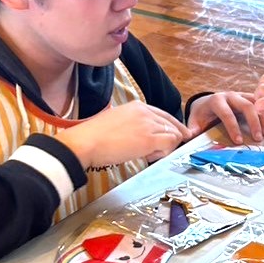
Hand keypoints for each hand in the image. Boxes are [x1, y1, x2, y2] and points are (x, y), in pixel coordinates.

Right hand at [56, 100, 191, 167]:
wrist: (86, 142)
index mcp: (137, 106)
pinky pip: (170, 145)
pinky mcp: (150, 139)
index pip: (164, 115)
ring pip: (173, 135)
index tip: (177, 136)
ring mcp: (149, 125)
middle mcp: (146, 112)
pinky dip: (164, 153)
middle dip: (171, 139)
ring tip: (147, 155)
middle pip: (172, 124)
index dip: (172, 127)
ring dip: (164, 148)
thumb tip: (142, 136)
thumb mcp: (117, 121)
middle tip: (163, 151)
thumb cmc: (95, 136)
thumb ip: (134, 124)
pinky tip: (149, 156)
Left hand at [187, 91, 263, 143]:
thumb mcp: (194, 121)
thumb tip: (189, 136)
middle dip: (253, 122)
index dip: (233, 127)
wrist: (206, 103)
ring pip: (256, 103)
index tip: (239, 141)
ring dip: (262, 119)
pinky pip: (260, 104)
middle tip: (258, 138)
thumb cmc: (201, 115)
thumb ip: (192, 129)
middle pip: (246, 106)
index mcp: (216, 101)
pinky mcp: (248, 98)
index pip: (227, 114)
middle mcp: (230, 95)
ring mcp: (240, 95)